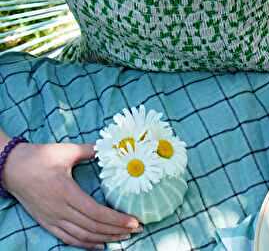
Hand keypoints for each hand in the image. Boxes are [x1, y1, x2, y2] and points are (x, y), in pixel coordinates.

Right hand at [2, 143, 141, 249]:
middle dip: (117, 230)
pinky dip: (86, 244)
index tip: (134, 221)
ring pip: (82, 236)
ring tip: (124, 236)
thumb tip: (109, 147)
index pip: (96, 212)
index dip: (116, 220)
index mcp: (66, 192)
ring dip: (105, 238)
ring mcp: (52, 218)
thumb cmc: (38, 157)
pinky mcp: (47, 223)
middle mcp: (59, 209)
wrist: (10, 167)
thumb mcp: (66, 150)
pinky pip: (68, 239)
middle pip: (93, 227)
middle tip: (137, 229)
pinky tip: (101, 245)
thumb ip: (89, 150)